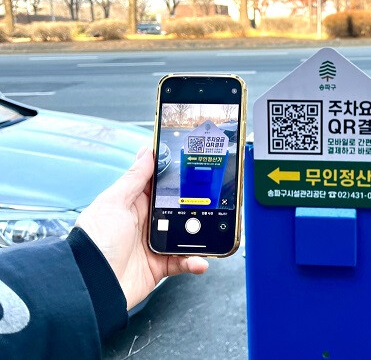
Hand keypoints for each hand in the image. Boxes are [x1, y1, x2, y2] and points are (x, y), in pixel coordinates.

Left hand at [75, 147, 208, 309]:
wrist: (91, 284)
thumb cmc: (96, 241)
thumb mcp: (114, 203)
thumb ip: (134, 178)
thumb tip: (146, 152)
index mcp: (133, 204)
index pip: (158, 186)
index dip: (175, 177)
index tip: (194, 166)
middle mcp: (145, 223)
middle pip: (176, 210)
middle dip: (194, 206)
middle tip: (212, 200)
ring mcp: (153, 244)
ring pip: (184, 235)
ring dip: (199, 235)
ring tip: (213, 231)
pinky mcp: (159, 266)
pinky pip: (182, 262)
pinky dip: (194, 261)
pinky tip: (200, 260)